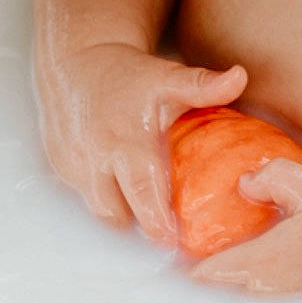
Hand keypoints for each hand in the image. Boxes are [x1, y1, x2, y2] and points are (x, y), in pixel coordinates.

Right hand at [35, 42, 247, 247]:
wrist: (77, 61)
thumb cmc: (128, 75)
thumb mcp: (166, 76)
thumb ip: (202, 85)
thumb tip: (239, 77)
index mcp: (124, 139)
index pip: (140, 187)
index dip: (154, 218)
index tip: (171, 241)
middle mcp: (95, 157)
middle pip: (114, 210)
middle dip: (138, 227)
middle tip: (168, 238)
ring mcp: (74, 166)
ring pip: (98, 208)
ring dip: (123, 215)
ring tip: (150, 217)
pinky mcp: (61, 169)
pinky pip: (85, 195)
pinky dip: (107, 199)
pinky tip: (126, 196)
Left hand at [188, 159, 301, 292]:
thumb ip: (273, 177)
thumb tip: (245, 183)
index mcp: (259, 261)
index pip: (205, 273)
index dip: (184, 264)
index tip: (175, 249)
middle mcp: (262, 288)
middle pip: (214, 292)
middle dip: (201, 276)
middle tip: (192, 255)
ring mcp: (276, 300)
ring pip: (234, 299)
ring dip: (223, 284)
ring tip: (217, 263)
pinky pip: (254, 301)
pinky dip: (243, 290)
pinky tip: (250, 273)